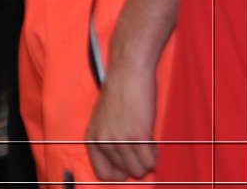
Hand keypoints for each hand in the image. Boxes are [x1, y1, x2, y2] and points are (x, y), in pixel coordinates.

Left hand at [86, 62, 159, 180]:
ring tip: (146, 141)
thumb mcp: (105, 120)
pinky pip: (150, 162)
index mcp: (92, 137)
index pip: (104, 173)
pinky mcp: (136, 135)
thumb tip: (122, 165)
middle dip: (137, 162)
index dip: (120, 171)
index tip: (129, 161)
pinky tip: (151, 139)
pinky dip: (154, 154)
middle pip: (126, 173)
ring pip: (140, 170)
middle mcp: (102, 141)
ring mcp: (119, 139)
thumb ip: (109, 140)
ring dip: (147, 159)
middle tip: (140, 146)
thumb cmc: (120, 93)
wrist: (128, 73)